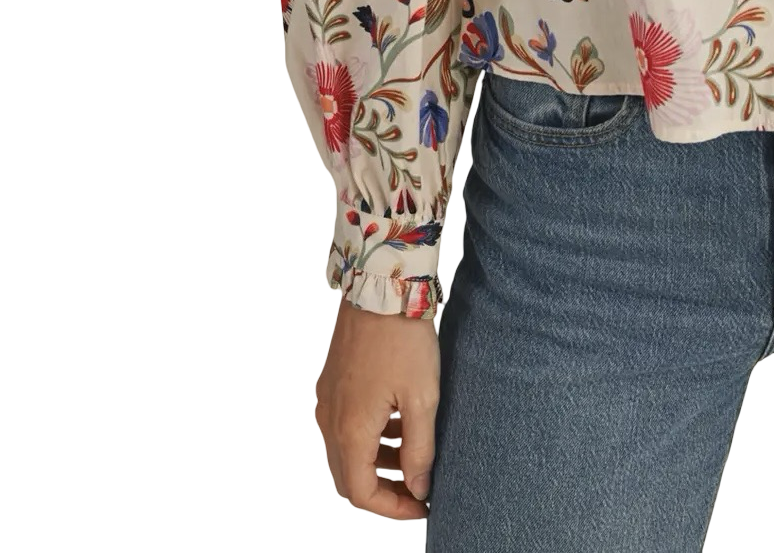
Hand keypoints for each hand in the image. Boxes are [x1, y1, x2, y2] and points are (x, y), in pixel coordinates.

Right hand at [315, 294, 440, 516]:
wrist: (380, 285)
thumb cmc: (403, 339)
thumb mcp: (422, 399)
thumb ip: (420, 450)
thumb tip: (419, 489)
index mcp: (349, 430)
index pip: (363, 494)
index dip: (393, 509)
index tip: (423, 506)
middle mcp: (330, 418)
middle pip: (350, 477)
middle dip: (384, 490)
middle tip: (418, 490)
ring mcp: (328, 398)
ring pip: (346, 451)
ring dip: (377, 462)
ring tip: (413, 456)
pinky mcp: (333, 380)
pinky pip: (345, 424)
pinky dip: (369, 436)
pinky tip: (398, 423)